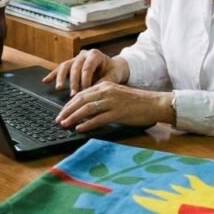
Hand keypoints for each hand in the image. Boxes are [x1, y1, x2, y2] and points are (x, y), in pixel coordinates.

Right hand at [42, 49, 129, 95]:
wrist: (113, 68)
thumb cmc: (113, 72)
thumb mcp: (113, 77)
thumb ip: (103, 82)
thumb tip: (93, 91)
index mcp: (95, 55)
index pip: (87, 66)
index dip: (85, 79)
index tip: (85, 90)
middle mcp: (83, 55)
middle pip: (75, 67)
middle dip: (74, 81)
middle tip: (73, 94)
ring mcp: (75, 59)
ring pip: (65, 66)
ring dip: (61, 78)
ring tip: (58, 88)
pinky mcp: (70, 65)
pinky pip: (60, 69)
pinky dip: (52, 75)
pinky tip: (45, 81)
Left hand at [55, 81, 174, 132]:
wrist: (154, 103)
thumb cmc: (136, 102)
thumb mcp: (116, 95)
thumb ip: (101, 98)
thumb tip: (85, 109)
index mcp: (105, 85)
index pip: (82, 93)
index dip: (69, 104)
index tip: (62, 112)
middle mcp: (107, 91)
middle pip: (81, 100)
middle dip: (67, 110)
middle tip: (58, 119)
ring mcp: (113, 102)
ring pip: (87, 109)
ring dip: (74, 117)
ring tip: (65, 124)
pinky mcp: (119, 113)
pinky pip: (99, 118)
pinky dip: (88, 124)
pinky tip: (80, 129)